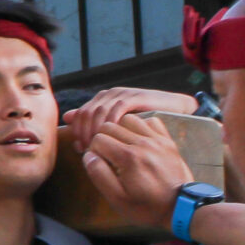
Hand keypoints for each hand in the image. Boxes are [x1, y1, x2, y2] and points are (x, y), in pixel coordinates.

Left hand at [66, 87, 197, 153]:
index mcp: (102, 100)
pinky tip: (112, 137)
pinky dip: (111, 123)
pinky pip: (117, 108)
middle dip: (84, 133)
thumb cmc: (146, 123)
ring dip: (95, 130)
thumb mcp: (119, 125)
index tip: (80, 150)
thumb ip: (95, 122)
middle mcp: (109, 94)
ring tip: (97, 147)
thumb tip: (68, 117)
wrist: (176, 109)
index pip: (80, 115)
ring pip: (99, 111)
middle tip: (87, 151)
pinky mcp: (134, 96)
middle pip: (86, 113)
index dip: (77, 132)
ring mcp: (121, 94)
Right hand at [79, 113, 193, 230]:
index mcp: (129, 158)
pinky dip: (140, 127)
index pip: (98, 139)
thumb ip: (99, 174)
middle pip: (110, 126)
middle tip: (105, 155)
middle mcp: (143, 144)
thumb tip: (89, 155)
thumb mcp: (117, 198)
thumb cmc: (146, 207)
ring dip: (120, 130)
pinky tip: (137, 140)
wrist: (180, 207)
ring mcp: (157, 140)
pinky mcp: (167, 141)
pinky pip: (150, 121)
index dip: (92, 151)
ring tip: (120, 146)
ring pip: (128, 119)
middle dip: (102, 139)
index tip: (98, 163)